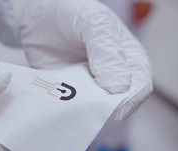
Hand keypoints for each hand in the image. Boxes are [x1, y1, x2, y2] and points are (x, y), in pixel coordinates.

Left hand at [11, 0, 152, 119]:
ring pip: (92, 108)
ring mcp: (89, 86)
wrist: (38, 14)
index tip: (111, 106)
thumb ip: (107, 50)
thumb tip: (119, 87)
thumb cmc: (73, 13)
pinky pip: (71, 106)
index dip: (129, 99)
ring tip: (67, 102)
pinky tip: (57, 101)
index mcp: (130, 60)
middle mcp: (112, 76)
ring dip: (82, 110)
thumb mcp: (95, 23)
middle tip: (84, 104)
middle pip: (116, 104)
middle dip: (102, 108)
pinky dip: (65, 107)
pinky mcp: (69, 91)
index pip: (139, 87)